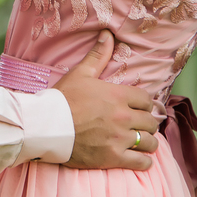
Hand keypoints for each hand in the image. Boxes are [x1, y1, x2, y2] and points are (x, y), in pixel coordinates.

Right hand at [53, 31, 159, 170]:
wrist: (46, 126)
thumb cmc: (62, 98)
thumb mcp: (80, 74)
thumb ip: (98, 55)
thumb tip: (107, 34)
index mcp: (118, 95)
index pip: (146, 100)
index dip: (142, 103)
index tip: (136, 107)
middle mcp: (123, 117)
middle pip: (150, 121)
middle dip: (145, 122)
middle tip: (137, 124)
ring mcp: (119, 139)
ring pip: (149, 142)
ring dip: (146, 141)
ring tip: (138, 140)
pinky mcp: (113, 157)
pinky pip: (142, 162)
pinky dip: (143, 161)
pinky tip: (138, 157)